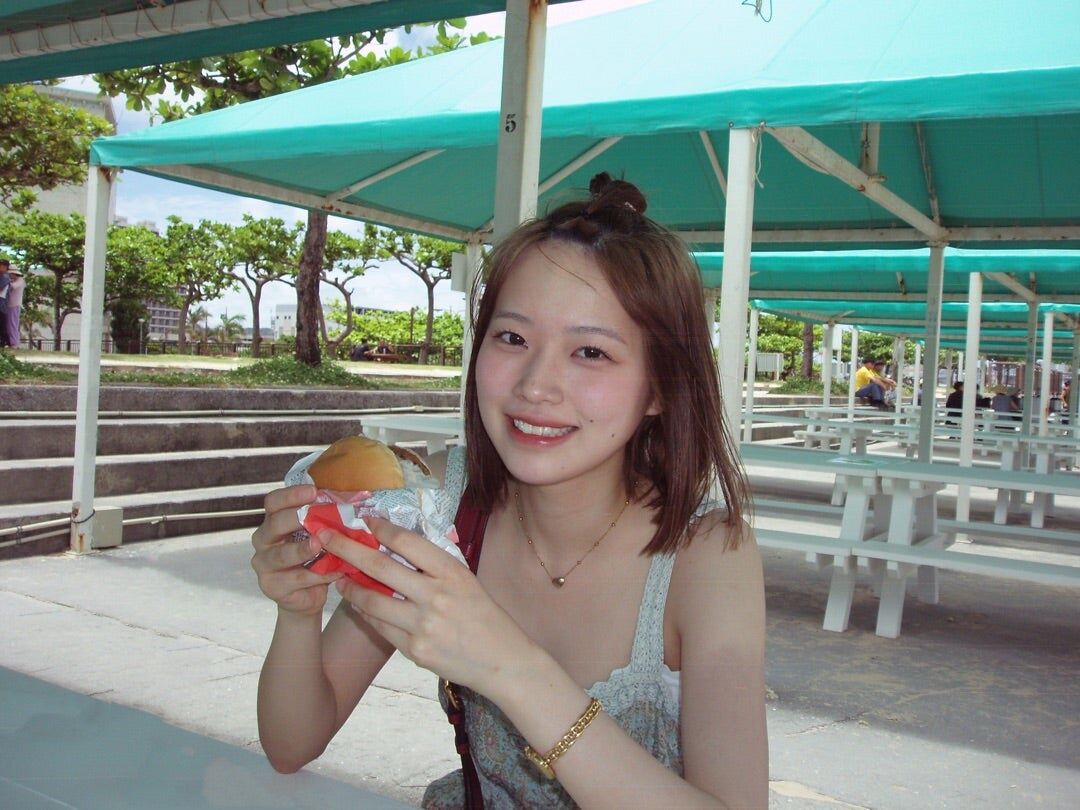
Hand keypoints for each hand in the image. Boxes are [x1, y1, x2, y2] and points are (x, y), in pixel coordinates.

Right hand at [251, 484, 342, 615]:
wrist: (307, 596)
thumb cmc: (314, 558)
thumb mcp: (318, 535)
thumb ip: (324, 520)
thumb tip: (349, 501)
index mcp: (273, 522)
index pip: (273, 502)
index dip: (290, 495)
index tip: (313, 491)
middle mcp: (263, 540)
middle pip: (274, 524)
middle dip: (295, 518)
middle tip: (314, 514)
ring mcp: (264, 565)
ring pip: (281, 555)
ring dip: (302, 549)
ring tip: (319, 543)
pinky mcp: (272, 586)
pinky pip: (297, 579)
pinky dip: (318, 575)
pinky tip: (335, 571)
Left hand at [318, 517, 533, 694]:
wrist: (503, 661)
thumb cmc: (485, 616)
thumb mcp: (468, 581)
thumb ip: (436, 566)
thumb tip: (398, 545)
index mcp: (452, 572)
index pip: (409, 542)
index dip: (382, 529)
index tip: (364, 521)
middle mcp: (436, 596)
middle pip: (381, 567)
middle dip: (347, 550)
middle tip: (325, 537)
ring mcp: (423, 625)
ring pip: (372, 600)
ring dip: (349, 586)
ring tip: (337, 576)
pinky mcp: (415, 651)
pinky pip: (381, 627)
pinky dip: (365, 612)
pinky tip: (357, 603)